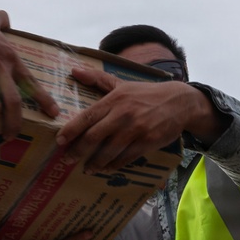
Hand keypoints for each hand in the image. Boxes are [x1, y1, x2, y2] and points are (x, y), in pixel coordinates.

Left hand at [56, 67, 226, 172]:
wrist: (179, 102)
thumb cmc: (146, 94)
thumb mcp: (122, 83)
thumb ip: (97, 79)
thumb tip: (74, 70)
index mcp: (114, 100)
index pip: (88, 116)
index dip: (71, 130)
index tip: (59, 141)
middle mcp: (123, 115)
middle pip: (94, 137)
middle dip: (78, 151)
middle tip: (68, 159)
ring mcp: (136, 129)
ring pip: (109, 151)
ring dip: (95, 163)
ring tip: (87, 168)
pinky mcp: (148, 142)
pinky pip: (126, 158)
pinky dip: (114, 165)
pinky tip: (106, 168)